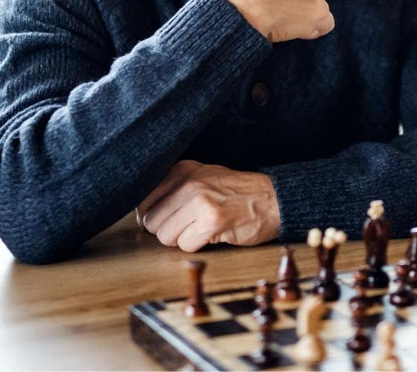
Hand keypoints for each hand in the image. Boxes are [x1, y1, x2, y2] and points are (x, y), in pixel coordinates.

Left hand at [136, 160, 280, 251]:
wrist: (273, 200)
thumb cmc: (236, 194)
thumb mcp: (202, 177)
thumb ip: (173, 189)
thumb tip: (142, 215)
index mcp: (181, 170)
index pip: (143, 200)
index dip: (153, 216)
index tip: (169, 219)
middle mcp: (188, 182)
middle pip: (151, 221)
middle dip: (167, 230)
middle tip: (189, 227)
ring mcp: (199, 202)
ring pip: (165, 236)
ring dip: (181, 239)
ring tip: (201, 229)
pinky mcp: (212, 222)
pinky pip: (185, 246)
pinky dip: (197, 246)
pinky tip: (213, 234)